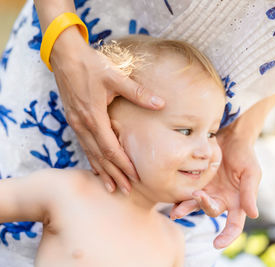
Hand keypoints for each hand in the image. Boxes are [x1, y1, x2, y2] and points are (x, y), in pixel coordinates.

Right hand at [50, 27, 164, 193]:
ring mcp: (76, 123)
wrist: (65, 55)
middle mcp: (83, 124)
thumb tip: (160, 104)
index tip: (135, 177)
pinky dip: (91, 158)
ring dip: (101, 170)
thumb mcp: (116, 77)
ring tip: (111, 186)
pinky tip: (96, 167)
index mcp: (94, 116)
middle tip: (126, 190)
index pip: (110, 148)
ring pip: (90, 153)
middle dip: (114, 174)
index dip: (123, 164)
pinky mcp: (73, 119)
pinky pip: (84, 144)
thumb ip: (138, 93)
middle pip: (100, 156)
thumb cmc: (91, 65)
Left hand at [170, 124, 260, 248]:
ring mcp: (208, 191)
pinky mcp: (196, 181)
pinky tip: (172, 199)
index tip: (218, 244)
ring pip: (195, 206)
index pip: (234, 225)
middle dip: (204, 207)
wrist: (231, 136)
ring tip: (176, 212)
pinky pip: (187, 193)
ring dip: (186, 209)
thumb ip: (250, 193)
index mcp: (237, 202)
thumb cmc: (245, 155)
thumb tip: (254, 215)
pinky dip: (180, 198)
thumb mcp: (252, 172)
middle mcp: (221, 199)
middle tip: (199, 196)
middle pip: (211, 212)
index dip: (227, 236)